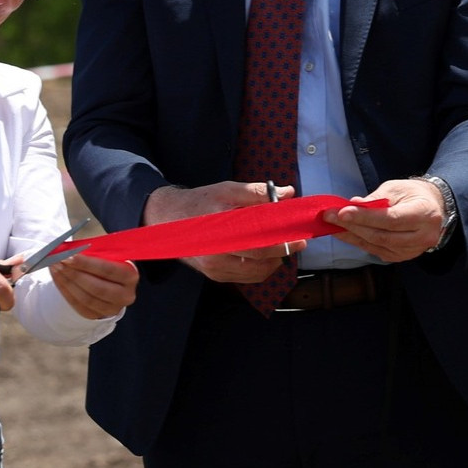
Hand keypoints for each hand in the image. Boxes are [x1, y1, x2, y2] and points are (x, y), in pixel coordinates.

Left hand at [45, 252, 140, 319]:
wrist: (110, 282)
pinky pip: (78, 305)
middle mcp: (125, 295)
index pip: (108, 270)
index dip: (88, 264)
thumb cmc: (107, 263)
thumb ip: (93, 251)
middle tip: (59, 262)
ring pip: (86, 298)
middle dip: (75, 274)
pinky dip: (65, 291)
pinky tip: (57, 278)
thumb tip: (69, 249)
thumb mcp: (107, 253)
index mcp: (131, 276)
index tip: (70, 256)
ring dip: (67, 282)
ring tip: (55, 268)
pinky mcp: (97, 315)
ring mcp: (112, 308)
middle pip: (97, 287)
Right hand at [144, 182, 295, 282]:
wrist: (168, 218)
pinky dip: (261, 268)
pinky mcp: (215, 275)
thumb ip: (258, 192)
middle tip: (299, 243)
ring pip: (256, 272)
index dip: (282, 239)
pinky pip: (246, 277)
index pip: (258, 239)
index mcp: (219, 228)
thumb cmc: (200, 202)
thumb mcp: (227, 190)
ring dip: (274, 262)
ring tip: (283, 247)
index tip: (299, 236)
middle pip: (259, 259)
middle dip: (283, 251)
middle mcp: (215, 252)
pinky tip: (267, 256)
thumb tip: (288, 193)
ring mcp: (214, 267)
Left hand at [325, 179, 443, 262]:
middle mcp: (422, 236)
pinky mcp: (402, 256)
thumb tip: (353, 205)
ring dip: (352, 236)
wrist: (432, 208)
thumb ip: (375, 198)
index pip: (390, 219)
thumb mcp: (396, 188)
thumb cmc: (413, 194)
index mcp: (424, 214)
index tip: (342, 212)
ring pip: (377, 245)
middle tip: (330, 217)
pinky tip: (347, 234)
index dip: (364, 217)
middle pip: (381, 235)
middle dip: (353, 226)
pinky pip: (377, 251)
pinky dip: (360, 242)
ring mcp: (413, 250)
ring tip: (334, 226)